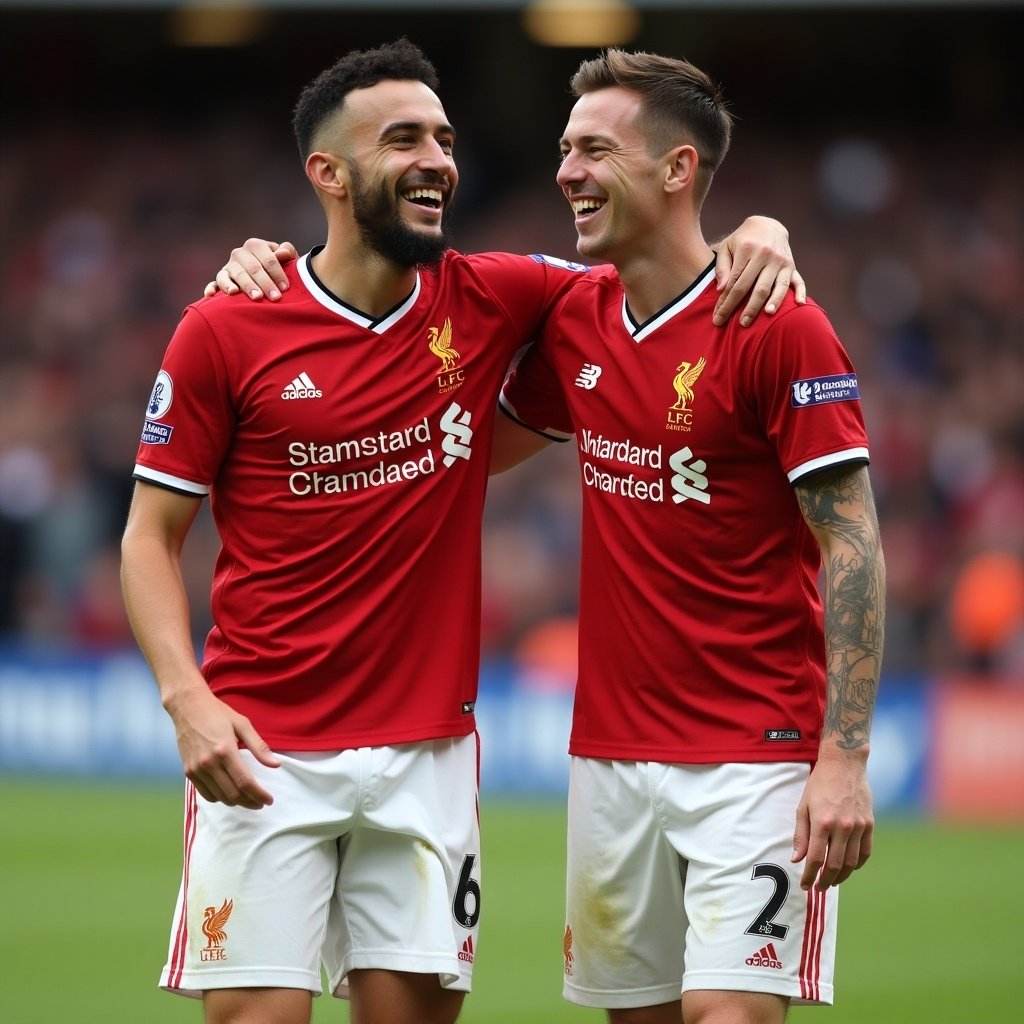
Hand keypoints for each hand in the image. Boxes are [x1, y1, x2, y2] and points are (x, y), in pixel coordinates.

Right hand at [166, 685, 280, 808]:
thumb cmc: (218, 713)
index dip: (259, 795)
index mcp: (225, 751)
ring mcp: (196, 769)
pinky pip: (206, 794)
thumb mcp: (242, 724)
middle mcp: (209, 763)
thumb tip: (276, 765)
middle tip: (261, 802)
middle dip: (250, 802)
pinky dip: (220, 798)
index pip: (245, 782)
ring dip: (237, 802)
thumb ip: (259, 747)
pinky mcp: (188, 772)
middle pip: (233, 794)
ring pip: (220, 797)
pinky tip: (230, 793)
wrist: (188, 707)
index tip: (269, 800)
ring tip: (248, 798)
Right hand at [203, 238, 298, 301]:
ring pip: (236, 275)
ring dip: (247, 286)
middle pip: (253, 268)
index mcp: (255, 245)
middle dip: (265, 283)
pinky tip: (212, 295)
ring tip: (256, 297)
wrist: (267, 277)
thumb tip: (281, 254)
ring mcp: (229, 266)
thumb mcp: (287, 258)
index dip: (277, 273)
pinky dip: (212, 288)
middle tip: (275, 297)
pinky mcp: (221, 279)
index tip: (285, 288)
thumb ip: (287, 252)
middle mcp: (239, 253)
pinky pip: (215, 283)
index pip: (267, 259)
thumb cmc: (279, 268)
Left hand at [712, 216, 805, 326]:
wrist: (766, 224)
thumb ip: (722, 268)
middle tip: (740, 325)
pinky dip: (800, 292)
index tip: (718, 318)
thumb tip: (721, 290)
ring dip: (772, 303)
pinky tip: (798, 304)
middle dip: (748, 308)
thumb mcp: (726, 248)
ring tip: (765, 317)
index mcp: (748, 250)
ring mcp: (781, 261)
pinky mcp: (792, 265)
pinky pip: (798, 280)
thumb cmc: (741, 241)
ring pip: (777, 286)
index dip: (727, 303)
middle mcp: (767, 255)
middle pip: (757, 288)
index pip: (736, 283)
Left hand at [791, 753, 873, 890]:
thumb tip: (797, 860)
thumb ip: (800, 835)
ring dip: (842, 876)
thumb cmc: (819, 784)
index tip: (805, 885)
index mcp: (822, 822)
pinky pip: (866, 852)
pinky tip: (849, 868)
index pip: (815, 859)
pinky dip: (858, 864)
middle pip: (835, 865)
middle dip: (825, 880)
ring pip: (852, 863)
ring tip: (832, 880)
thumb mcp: (803, 806)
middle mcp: (842, 827)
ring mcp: (859, 827)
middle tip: (818, 887)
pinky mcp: (870, 824)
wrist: (844, 765)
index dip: (809, 876)